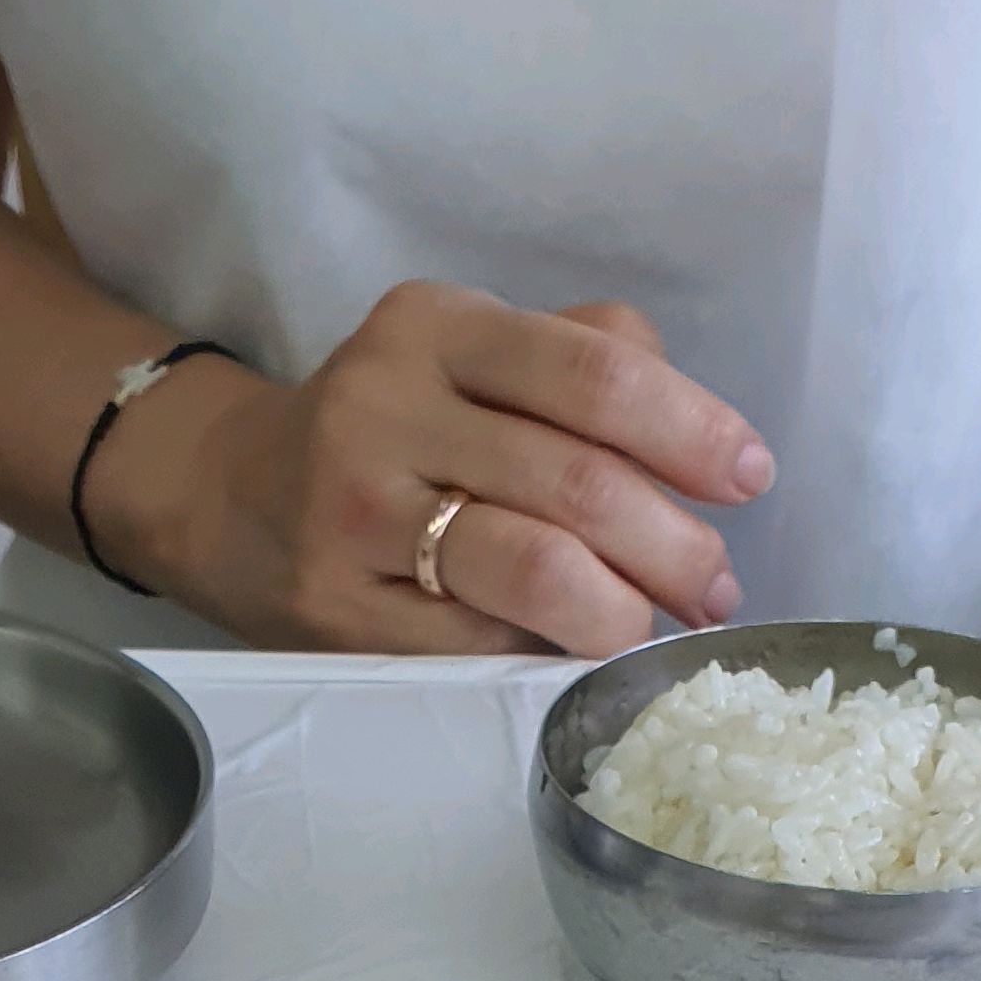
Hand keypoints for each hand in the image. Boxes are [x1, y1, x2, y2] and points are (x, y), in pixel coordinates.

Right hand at [82, 285, 772, 656]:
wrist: (232, 501)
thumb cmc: (388, 430)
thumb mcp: (468, 355)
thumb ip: (581, 358)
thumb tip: (696, 440)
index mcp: (435, 328)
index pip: (591, 371)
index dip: (688, 429)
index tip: (747, 475)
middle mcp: (386, 409)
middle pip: (575, 480)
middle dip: (672, 543)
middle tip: (713, 585)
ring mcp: (356, 517)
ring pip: (531, 568)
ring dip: (619, 611)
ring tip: (651, 627)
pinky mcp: (339, 612)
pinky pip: (477, 641)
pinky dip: (545, 652)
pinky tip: (570, 652)